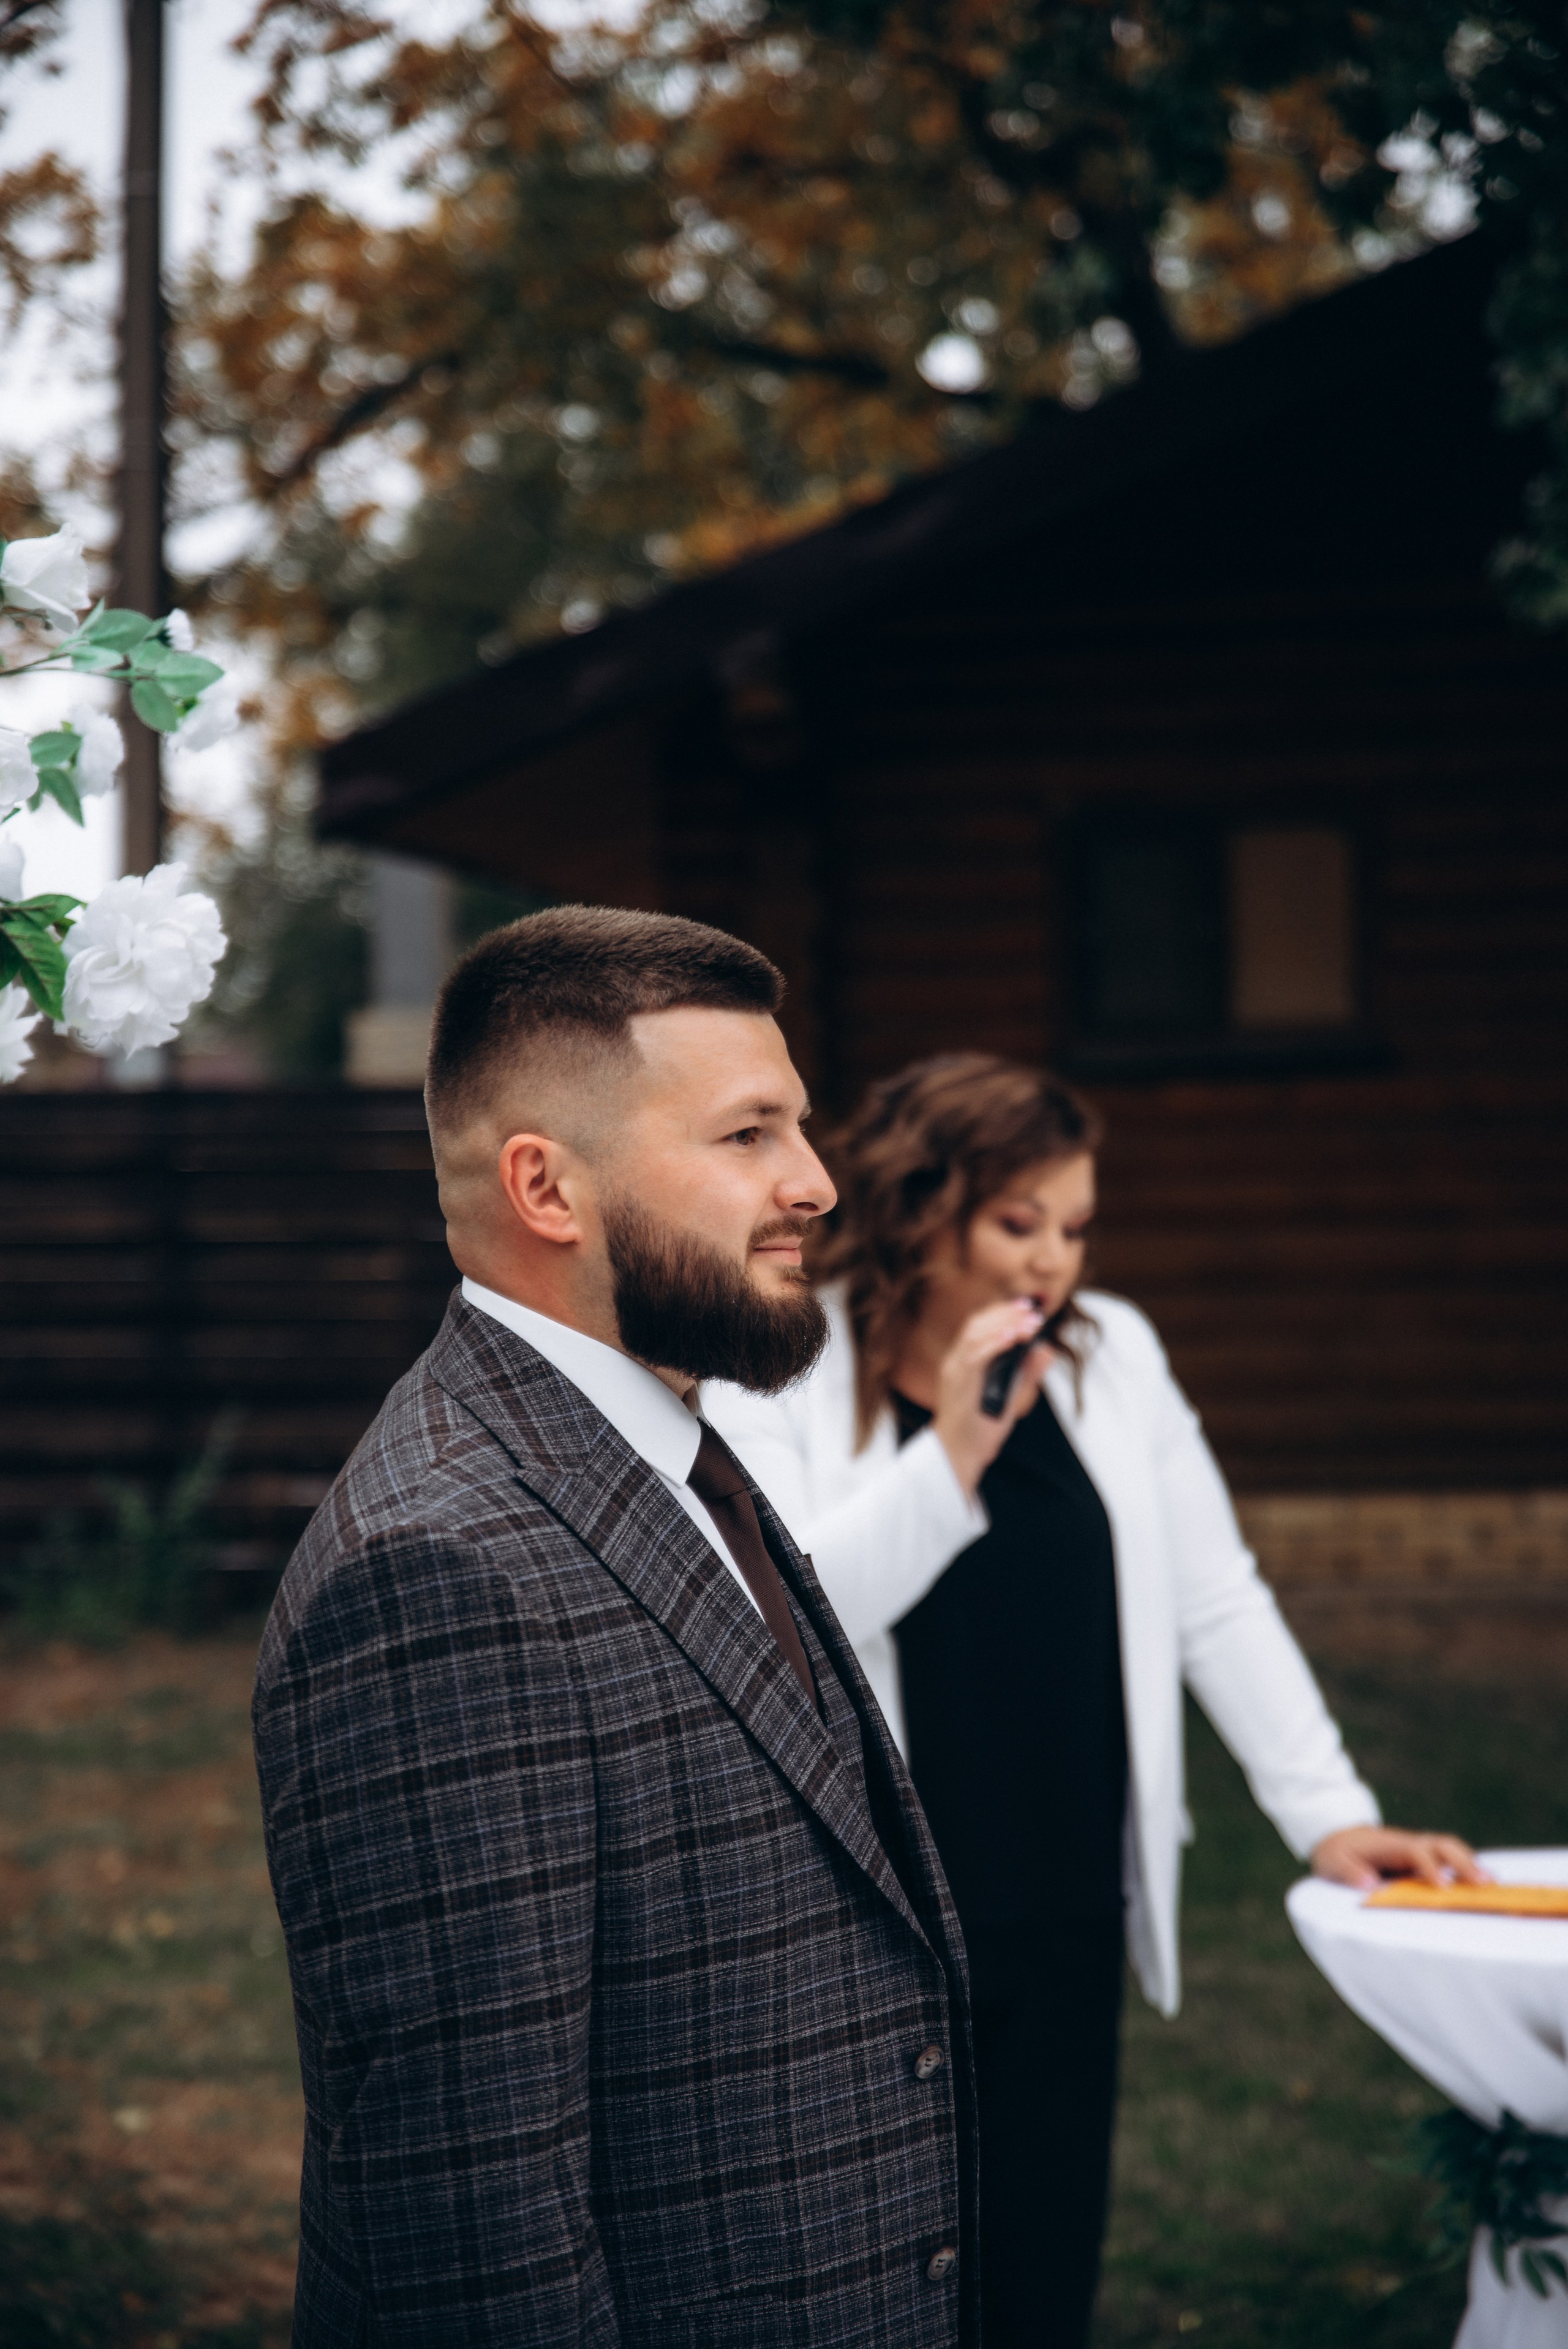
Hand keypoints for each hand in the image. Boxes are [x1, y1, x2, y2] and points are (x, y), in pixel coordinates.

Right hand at [932, 1298, 1052, 1498]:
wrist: (960, 1455)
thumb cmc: (981, 1428)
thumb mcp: (1012, 1395)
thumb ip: (1027, 1372)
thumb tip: (1047, 1349)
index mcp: (964, 1361)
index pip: (980, 1325)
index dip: (1003, 1310)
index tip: (1027, 1305)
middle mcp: (955, 1361)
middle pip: (977, 1323)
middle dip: (1007, 1312)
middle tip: (1033, 1309)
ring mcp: (954, 1371)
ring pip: (976, 1334)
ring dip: (1005, 1324)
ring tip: (1030, 1322)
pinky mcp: (957, 1384)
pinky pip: (975, 1356)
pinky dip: (995, 1343)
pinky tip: (1014, 1338)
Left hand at [1310, 1823, 1490, 1891]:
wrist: (1338, 1838)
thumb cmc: (1336, 1852)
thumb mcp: (1333, 1861)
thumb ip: (1349, 1872)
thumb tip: (1368, 1884)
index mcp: (1390, 1845)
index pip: (1417, 1852)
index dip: (1431, 1868)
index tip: (1443, 1888)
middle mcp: (1409, 1845)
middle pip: (1443, 1844)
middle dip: (1464, 1861)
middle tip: (1486, 1883)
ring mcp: (1417, 1851)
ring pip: (1450, 1850)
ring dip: (1471, 1864)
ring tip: (1493, 1886)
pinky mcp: (1421, 1861)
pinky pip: (1447, 1862)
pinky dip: (1466, 1869)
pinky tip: (1483, 1887)